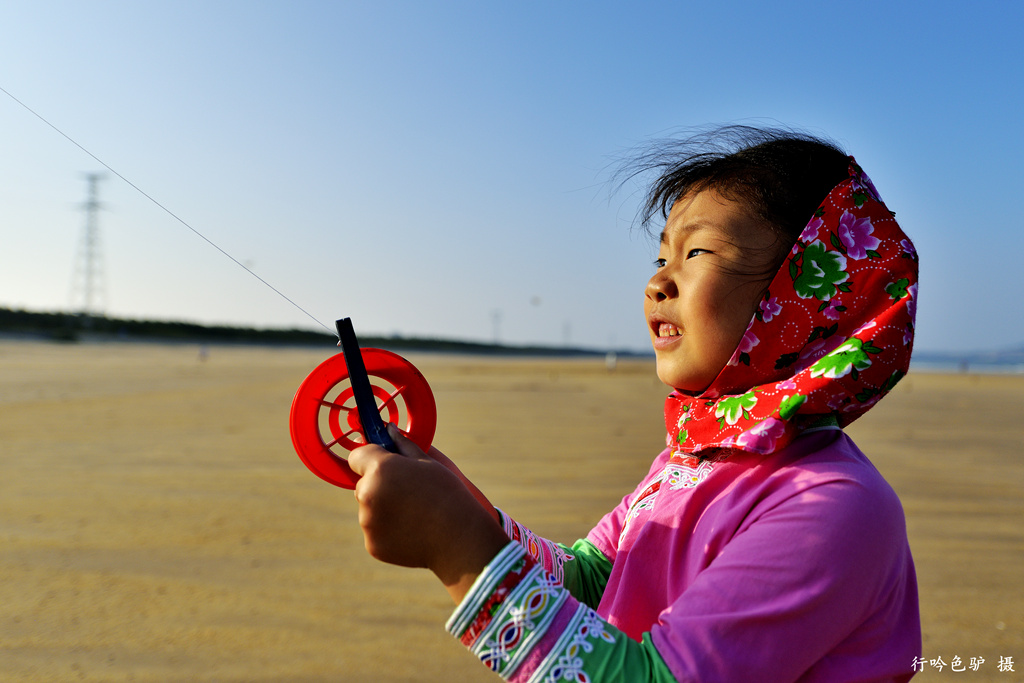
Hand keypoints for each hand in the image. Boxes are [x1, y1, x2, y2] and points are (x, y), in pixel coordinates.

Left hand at [347, 425, 508, 601]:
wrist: (458, 539)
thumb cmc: (447, 494)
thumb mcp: (428, 463)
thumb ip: (403, 445)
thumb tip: (388, 429)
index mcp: (380, 469)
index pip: (357, 456)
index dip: (370, 458)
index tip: (385, 463)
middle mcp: (367, 494)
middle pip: (363, 484)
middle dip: (379, 485)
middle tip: (408, 492)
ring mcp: (367, 522)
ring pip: (368, 509)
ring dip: (383, 508)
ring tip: (413, 513)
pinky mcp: (372, 544)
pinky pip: (374, 531)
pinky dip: (387, 530)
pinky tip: (411, 530)